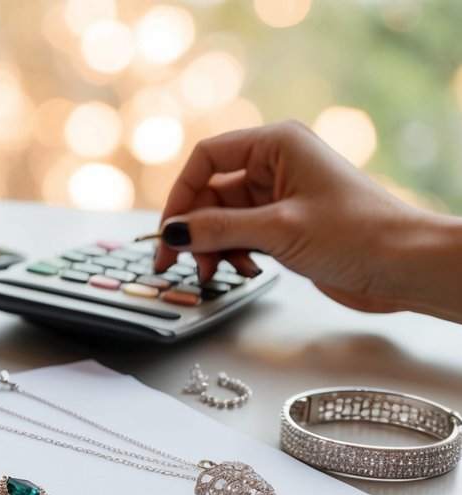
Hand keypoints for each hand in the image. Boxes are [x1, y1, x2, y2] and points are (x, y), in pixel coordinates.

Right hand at [153, 119, 449, 314]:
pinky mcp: (285, 225)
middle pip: (210, 193)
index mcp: (276, 145)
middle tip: (176, 264)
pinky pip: (241, 235)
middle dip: (195, 230)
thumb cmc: (358, 234)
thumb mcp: (277, 230)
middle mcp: (276, 165)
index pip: (207, 158)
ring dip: (214, 247)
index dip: (182, 194)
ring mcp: (280, 196)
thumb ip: (217, 229)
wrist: (404, 266)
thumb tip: (172, 233)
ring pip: (223, 218)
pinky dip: (234, 254)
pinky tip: (246, 270)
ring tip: (217, 272)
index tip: (168, 231)